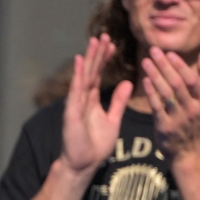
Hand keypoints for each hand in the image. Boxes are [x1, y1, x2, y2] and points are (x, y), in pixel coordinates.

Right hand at [60, 34, 131, 175]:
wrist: (83, 163)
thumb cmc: (96, 145)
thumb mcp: (112, 119)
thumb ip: (118, 101)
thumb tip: (127, 84)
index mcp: (91, 100)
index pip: (99, 75)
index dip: (105, 60)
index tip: (112, 45)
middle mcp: (82, 98)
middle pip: (91, 71)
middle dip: (98, 54)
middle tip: (104, 35)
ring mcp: (76, 104)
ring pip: (85, 76)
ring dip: (90, 58)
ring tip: (95, 41)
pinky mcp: (72, 111)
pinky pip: (76, 90)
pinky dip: (79, 75)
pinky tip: (81, 60)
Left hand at [142, 47, 199, 161]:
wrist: (187, 150)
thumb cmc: (193, 119)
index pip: (192, 80)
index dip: (180, 66)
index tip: (169, 52)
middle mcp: (192, 110)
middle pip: (177, 84)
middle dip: (164, 66)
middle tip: (153, 51)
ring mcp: (179, 119)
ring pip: (166, 94)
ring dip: (155, 76)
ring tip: (145, 61)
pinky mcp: (165, 127)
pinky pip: (156, 107)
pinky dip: (151, 93)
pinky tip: (145, 80)